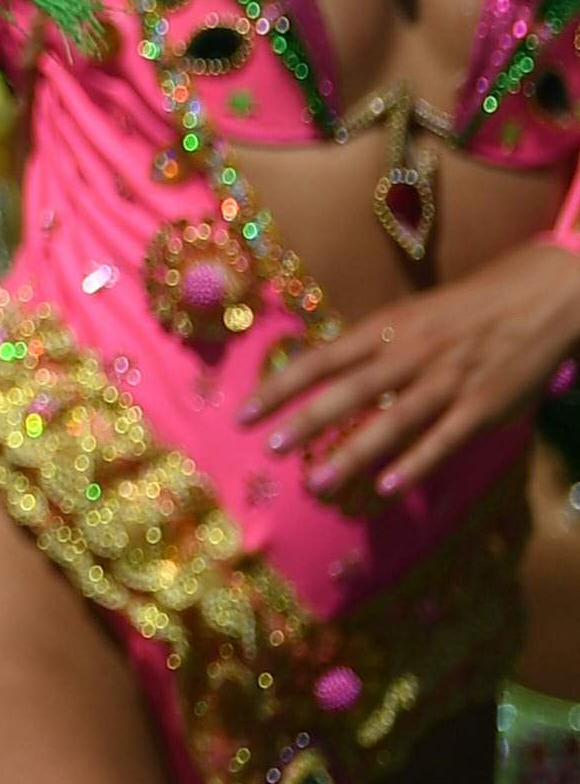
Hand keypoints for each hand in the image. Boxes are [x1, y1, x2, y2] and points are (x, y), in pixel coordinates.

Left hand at [247, 239, 579, 499]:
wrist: (538, 297)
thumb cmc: (462, 310)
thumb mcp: (408, 315)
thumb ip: (369, 347)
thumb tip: (321, 374)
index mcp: (385, 329)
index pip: (320, 359)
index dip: (280, 386)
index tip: (244, 413)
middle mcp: (410, 354)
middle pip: (348, 390)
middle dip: (305, 420)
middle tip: (269, 448)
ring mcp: (448, 381)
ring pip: (392, 420)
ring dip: (353, 453)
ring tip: (318, 482)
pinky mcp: (484, 405)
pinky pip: (445, 439)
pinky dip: (416, 463)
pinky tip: (388, 487)